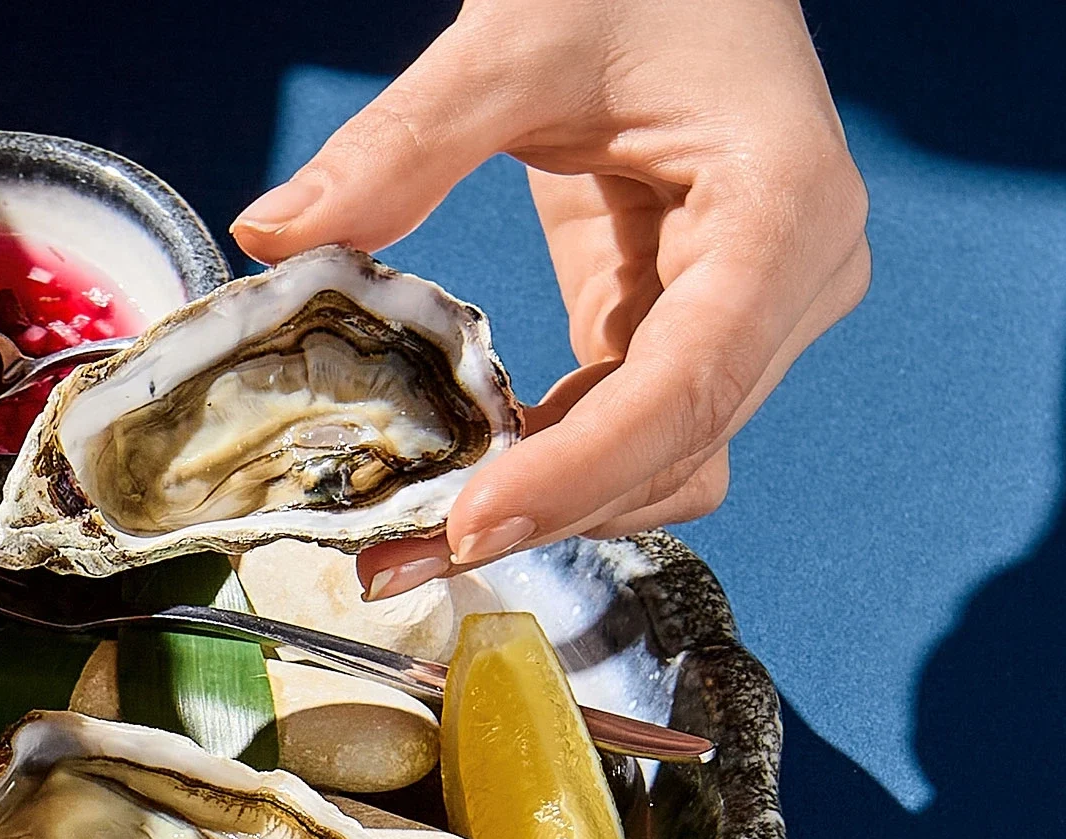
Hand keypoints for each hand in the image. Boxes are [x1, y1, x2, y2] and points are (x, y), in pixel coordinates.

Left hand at [231, 0, 869, 599]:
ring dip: (549, 509)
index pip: (690, 382)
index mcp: (784, 206)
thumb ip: (400, 144)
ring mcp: (748, 308)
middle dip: (548, 512)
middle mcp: (790, 276)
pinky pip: (628, 426)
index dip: (582, 470)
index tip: (471, 523)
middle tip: (400, 559)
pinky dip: (548, 465)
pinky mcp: (686, 320)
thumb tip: (275, 236)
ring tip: (410, 544)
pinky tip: (455, 483)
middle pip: (681, 445)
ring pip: (665, 460)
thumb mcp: (514, 39)